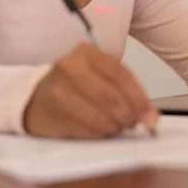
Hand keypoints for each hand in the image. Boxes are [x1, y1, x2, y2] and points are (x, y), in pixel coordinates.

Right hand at [23, 42, 157, 138]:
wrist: (37, 98)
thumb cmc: (76, 85)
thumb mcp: (100, 75)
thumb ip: (125, 89)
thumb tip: (151, 116)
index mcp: (86, 52)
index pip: (120, 74)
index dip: (138, 97)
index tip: (150, 116)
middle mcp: (69, 66)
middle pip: (110, 96)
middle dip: (128, 114)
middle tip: (133, 124)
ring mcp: (57, 91)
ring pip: (99, 116)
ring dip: (115, 127)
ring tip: (117, 127)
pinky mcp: (49, 115)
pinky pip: (85, 131)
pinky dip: (100, 135)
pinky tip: (102, 132)